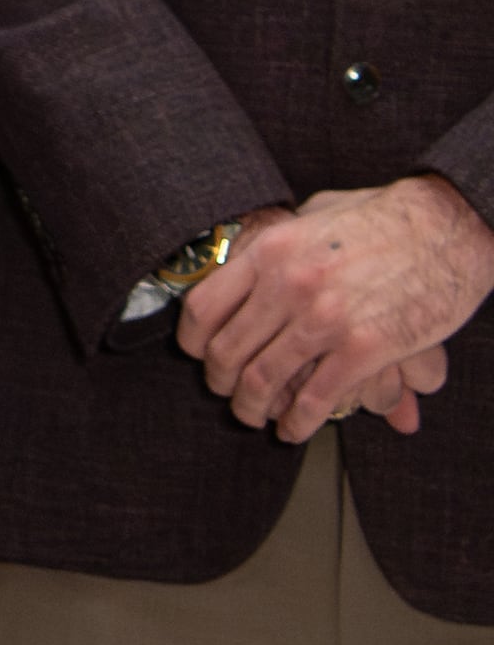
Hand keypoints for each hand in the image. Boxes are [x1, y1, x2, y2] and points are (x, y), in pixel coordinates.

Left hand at [181, 177, 493, 443]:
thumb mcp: (317, 214)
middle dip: (222, 382)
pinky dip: (298, 423)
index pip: (204, 306)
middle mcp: (288, 285)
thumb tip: (255, 253)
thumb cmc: (388, 218)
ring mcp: (324, 318)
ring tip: (256, 417)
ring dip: (253, 407)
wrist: (450, 227)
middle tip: (227, 394)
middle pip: (228, 349)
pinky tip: (294, 430)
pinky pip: (315, 399)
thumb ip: (282, 239)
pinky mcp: (364, 348)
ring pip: (264, 379)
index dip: (194, 341)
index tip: (199, 355)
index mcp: (270, 251)